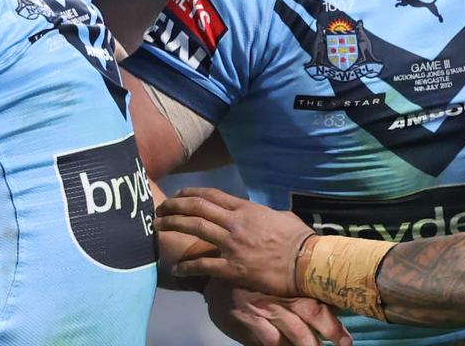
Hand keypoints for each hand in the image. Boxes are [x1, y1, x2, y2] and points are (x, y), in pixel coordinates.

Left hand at [155, 187, 313, 297]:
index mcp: (246, 209)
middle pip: (197, 208)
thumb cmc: (298, 238)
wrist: (306, 262)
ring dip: (173, 226)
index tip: (177, 196)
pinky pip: (204, 265)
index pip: (211, 196)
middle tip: (159, 210)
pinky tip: (177, 269)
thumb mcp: (282, 216)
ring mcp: (232, 245)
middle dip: (174, 207)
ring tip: (158, 228)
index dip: (190, 194)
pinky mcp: (232, 268)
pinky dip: (187, 266)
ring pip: (195, 229)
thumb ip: (266, 214)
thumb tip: (263, 215)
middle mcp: (235, 223)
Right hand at [204, 279, 351, 345]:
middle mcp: (278, 298)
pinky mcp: (245, 323)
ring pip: (286, 336)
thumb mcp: (280, 280)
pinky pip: (265, 342)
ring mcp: (261, 311)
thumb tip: (335, 303)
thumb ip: (303, 290)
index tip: (346, 340)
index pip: (316, 304)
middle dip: (325, 336)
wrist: (218, 278)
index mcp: (290, 285)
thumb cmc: (256, 279)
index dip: (333, 324)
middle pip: (306, 319)